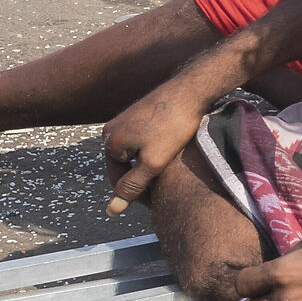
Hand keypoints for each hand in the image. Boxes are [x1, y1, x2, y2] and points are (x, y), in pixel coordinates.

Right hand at [101, 73, 222, 213]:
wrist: (191, 90)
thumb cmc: (174, 126)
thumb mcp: (153, 162)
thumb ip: (132, 186)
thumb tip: (112, 210)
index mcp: (110, 142)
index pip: (118, 181)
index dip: (138, 195)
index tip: (159, 199)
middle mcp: (111, 129)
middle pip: (125, 167)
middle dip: (143, 178)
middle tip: (165, 187)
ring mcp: (124, 119)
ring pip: (135, 154)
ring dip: (149, 165)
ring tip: (169, 170)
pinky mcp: (138, 113)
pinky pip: (141, 140)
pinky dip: (153, 150)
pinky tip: (170, 152)